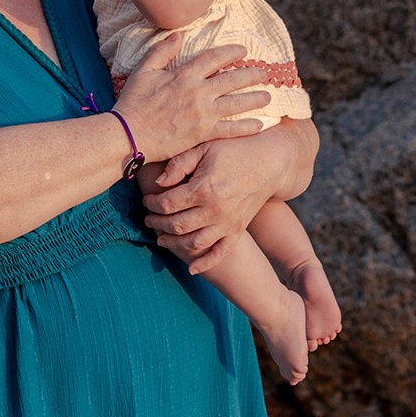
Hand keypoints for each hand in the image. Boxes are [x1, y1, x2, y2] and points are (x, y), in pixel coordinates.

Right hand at [112, 37, 272, 160]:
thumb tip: (178, 35)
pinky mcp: (202, 134)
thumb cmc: (133, 103)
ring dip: (255, 99)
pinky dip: (246, 127)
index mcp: (184, 75)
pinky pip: (229, 129)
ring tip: (268, 96)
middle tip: (265, 73)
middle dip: (251, 75)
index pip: (214, 58)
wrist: (128, 134)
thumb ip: (162, 51)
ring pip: (236, 103)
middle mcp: (197, 92)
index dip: (231, 52)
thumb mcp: (143, 70)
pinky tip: (260, 125)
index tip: (244, 50)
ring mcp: (202, 114)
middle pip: (232, 79)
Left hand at [143, 132, 292, 273]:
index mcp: (203, 188)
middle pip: (176, 226)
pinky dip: (204, 264)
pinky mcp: (238, 231)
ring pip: (193, 243)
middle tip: (148, 219)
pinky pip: (220, 253)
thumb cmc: (234, 150)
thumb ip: (179, 164)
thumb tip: (159, 183)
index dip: (152, 204)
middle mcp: (215, 210)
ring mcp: (227, 223)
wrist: (269, 162)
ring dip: (173, 244)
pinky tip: (191, 268)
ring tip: (161, 239)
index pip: (167, 204)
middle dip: (157, 224)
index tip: (146, 200)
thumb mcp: (205, 147)